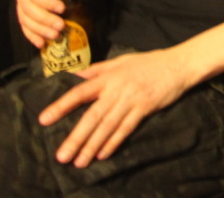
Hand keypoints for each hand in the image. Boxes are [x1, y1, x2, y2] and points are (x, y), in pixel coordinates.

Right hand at [15, 0, 97, 48]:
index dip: (45, 1)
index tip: (62, 9)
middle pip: (27, 6)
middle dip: (43, 19)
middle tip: (60, 27)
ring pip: (24, 17)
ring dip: (38, 29)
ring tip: (55, 36)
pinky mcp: (22, 10)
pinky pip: (23, 24)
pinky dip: (32, 34)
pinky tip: (41, 42)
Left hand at [38, 48, 197, 167]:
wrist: (179, 64)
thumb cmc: (149, 62)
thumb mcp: (121, 61)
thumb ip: (96, 70)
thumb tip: (73, 77)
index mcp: (108, 77)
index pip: (80, 92)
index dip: (61, 106)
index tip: (44, 119)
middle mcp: (118, 89)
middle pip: (92, 116)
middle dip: (76, 138)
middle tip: (61, 156)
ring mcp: (132, 99)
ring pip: (108, 126)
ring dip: (92, 145)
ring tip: (78, 162)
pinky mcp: (146, 108)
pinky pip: (126, 128)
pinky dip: (114, 142)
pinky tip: (102, 154)